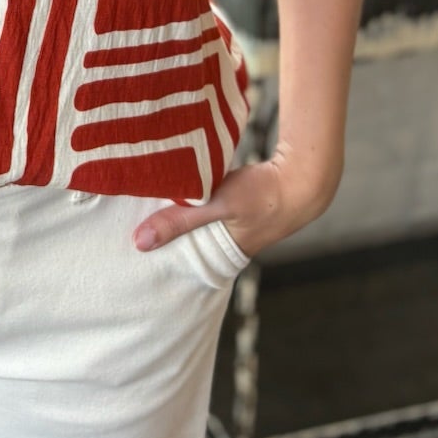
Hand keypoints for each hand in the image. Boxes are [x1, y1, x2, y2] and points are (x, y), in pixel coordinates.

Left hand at [130, 150, 338, 262]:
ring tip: (149, 202)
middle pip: (189, 240)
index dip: (161, 255)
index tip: (133, 248)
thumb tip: (139, 242)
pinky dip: (196, 194)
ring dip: (183, 210)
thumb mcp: (216, 205)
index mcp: (223, 255)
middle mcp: (229, 243)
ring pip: (200, 219)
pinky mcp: (241, 202)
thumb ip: (180, 220)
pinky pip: (210, 201)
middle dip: (167, 232)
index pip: (183, 261)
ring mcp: (237, 223)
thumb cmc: (263, 197)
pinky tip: (181, 183)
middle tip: (132, 223)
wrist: (305, 177)